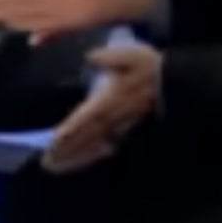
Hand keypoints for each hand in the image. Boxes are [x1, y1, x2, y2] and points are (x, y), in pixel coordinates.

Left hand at [42, 42, 161, 172]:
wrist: (174, 82)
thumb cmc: (148, 67)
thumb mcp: (129, 55)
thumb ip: (108, 57)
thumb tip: (89, 56)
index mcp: (107, 100)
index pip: (83, 119)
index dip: (68, 132)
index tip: (51, 144)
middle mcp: (111, 117)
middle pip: (84, 138)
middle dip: (66, 151)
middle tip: (47, 164)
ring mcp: (119, 126)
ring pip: (94, 145)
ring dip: (77, 157)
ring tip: (58, 167)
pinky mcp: (127, 129)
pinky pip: (108, 146)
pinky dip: (94, 155)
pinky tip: (85, 160)